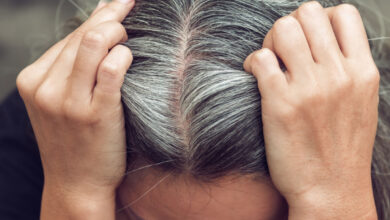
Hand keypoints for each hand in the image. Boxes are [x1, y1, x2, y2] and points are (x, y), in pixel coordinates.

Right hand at [16, 0, 134, 218]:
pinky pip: (113, 68)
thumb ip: (72, 65)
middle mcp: (46, 87)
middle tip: (129, 13)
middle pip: (83, 35)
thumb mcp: (60, 101)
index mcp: (33, 80)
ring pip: (95, 43)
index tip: (118, 5)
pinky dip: (125, 55)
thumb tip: (99, 25)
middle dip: (112, 17)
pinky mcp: (95, 114)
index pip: (71, 36)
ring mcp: (69, 101)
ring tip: (129, 36)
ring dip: (118, 31)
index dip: (99, 17)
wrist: (77, 184)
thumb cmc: (74, 140)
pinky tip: (131, 57)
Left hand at [244, 2, 378, 218]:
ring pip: (283, 28)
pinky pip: (260, 59)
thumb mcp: (360, 102)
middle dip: (291, 25)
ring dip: (270, 40)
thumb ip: (347, 68)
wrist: (331, 190)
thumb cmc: (342, 148)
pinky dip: (253, 62)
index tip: (308, 39)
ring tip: (270, 61)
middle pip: (308, 12)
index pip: (343, 12)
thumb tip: (320, 42)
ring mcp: (309, 88)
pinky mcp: (280, 103)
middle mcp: (338, 74)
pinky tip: (255, 76)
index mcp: (363, 71)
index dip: (320, 18)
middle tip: (284, 50)